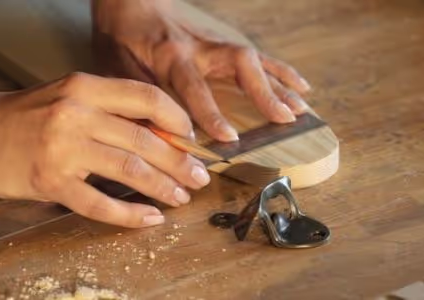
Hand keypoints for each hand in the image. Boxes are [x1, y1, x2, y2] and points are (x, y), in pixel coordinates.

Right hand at [0, 73, 210, 227]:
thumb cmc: (20, 116)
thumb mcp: (66, 97)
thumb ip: (108, 111)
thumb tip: (161, 135)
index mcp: (84, 87)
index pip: (147, 98)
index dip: (177, 121)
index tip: (192, 140)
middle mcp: (75, 113)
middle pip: (146, 140)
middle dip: (180, 163)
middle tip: (199, 177)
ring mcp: (62, 148)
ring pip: (131, 170)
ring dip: (163, 188)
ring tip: (180, 197)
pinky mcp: (49, 181)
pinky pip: (101, 204)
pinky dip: (130, 215)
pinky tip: (148, 218)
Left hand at [91, 0, 311, 141]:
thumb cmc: (122, 37)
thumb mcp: (120, 70)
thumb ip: (138, 101)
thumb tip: (152, 139)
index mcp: (171, 55)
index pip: (195, 87)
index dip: (212, 113)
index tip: (229, 138)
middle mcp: (201, 46)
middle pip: (240, 66)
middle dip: (263, 93)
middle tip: (284, 119)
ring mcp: (218, 41)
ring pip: (255, 61)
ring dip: (280, 86)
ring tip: (302, 110)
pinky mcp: (227, 39)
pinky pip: (260, 56)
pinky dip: (283, 72)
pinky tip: (303, 87)